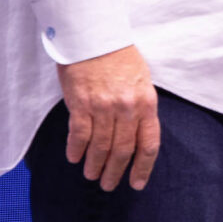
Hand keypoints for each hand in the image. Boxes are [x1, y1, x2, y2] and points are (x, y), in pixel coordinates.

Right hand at [57, 44, 159, 191]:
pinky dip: (76, 149)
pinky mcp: (81, 103)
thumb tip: (136, 136)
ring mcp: (104, 106)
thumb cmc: (119, 57)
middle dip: (115, 172)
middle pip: (123, 150)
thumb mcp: (141, 81)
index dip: (143, 167)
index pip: (149, 143)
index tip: (137, 183)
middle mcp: (127, 107)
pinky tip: (74, 157)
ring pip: (101, 146)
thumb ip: (140, 108)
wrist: (95, 36)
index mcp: (147, 102)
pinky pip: (79, 134)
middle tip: (108, 184)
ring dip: (95, 164)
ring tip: (91, 175)